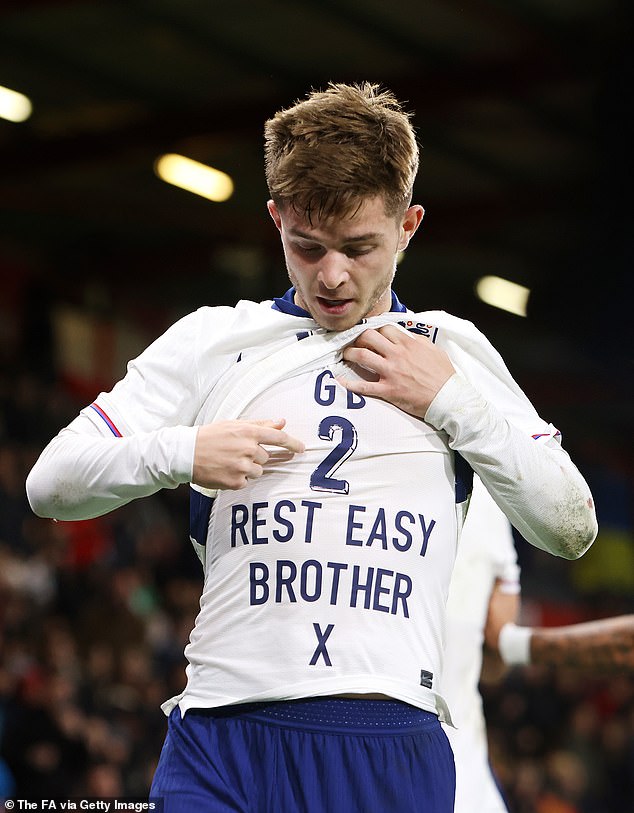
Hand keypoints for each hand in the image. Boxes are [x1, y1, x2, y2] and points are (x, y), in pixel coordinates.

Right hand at [192, 418, 303, 489]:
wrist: (186, 453)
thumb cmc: (210, 436)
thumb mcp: (234, 425)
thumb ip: (260, 424)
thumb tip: (282, 422)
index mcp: (249, 432)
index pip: (279, 438)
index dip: (293, 443)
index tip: (302, 448)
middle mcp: (248, 449)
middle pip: (265, 457)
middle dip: (254, 456)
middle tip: (235, 452)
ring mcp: (242, 467)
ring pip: (258, 471)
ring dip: (247, 468)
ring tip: (228, 461)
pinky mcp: (236, 482)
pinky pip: (246, 481)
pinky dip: (238, 478)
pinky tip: (224, 470)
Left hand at [338, 325, 455, 417]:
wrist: (448, 398)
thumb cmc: (444, 375)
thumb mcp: (434, 350)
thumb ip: (418, 341)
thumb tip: (407, 336)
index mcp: (409, 344)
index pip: (384, 328)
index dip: (375, 330)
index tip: (371, 335)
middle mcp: (397, 355)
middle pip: (368, 337)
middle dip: (358, 337)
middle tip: (355, 343)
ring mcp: (391, 372)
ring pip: (362, 356)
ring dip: (349, 354)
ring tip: (345, 355)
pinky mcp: (388, 390)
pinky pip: (364, 386)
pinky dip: (350, 383)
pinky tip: (340, 380)